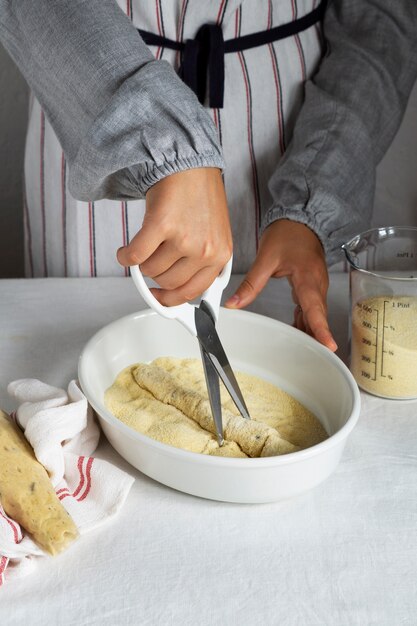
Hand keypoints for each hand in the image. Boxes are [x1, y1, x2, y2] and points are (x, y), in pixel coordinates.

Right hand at [117, 168, 232, 305]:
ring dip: (141, 262)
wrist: (188, 164)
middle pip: (167, 282)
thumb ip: (202, 262)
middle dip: (155, 274)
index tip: (159, 298)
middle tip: (152, 258)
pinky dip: (125, 256)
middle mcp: (204, 249)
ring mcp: (184, 238)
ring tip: (145, 245)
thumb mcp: (213, 234)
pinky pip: (135, 256)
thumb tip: (178, 292)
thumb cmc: (199, 197)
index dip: (171, 299)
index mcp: (220, 255)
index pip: (192, 292)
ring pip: (151, 270)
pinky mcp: (162, 225)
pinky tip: (124, 251)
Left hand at [225, 219, 337, 350]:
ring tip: (307, 351)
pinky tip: (298, 330)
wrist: (301, 219)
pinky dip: (306, 320)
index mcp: (308, 278)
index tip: (329, 345)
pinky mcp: (311, 286)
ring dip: (311, 331)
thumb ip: (251, 283)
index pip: (316, 309)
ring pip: (315, 314)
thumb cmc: (289, 234)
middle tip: (317, 357)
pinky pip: (311, 308)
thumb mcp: (267, 258)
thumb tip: (234, 303)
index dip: (322, 329)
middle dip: (318, 337)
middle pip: (318, 317)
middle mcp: (317, 285)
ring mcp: (316, 286)